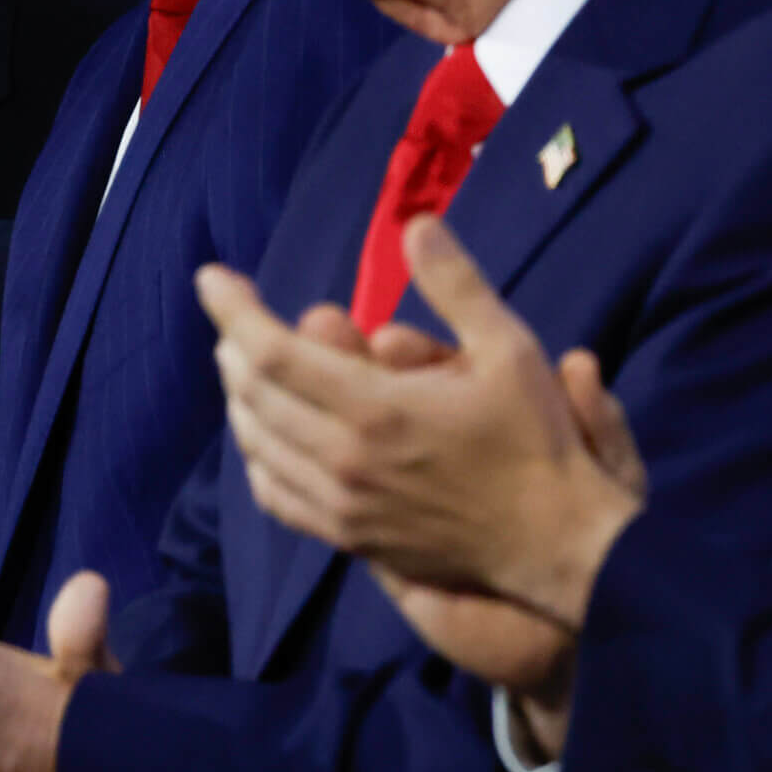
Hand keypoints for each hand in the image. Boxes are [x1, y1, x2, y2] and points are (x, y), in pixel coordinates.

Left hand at [197, 215, 642, 627]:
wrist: (560, 547)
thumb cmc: (538, 443)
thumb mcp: (511, 347)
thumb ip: (456, 283)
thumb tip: (415, 224)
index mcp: (375, 410)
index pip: (270, 352)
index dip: (232, 309)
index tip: (212, 277)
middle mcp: (344, 460)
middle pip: (252, 396)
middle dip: (233, 347)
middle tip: (234, 316)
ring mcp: (342, 506)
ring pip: (257, 446)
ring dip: (239, 399)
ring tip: (241, 365)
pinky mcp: (350, 538)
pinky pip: (277, 496)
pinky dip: (258, 457)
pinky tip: (263, 435)